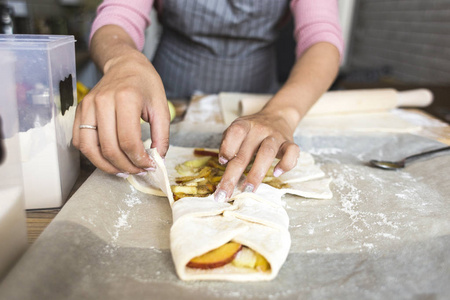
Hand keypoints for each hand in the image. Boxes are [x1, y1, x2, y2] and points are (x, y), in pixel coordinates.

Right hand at [73, 51, 169, 176]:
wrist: (125, 64)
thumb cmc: (145, 84)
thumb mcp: (161, 107)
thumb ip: (161, 135)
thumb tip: (158, 160)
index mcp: (126, 98)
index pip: (128, 141)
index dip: (139, 160)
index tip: (150, 166)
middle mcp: (103, 101)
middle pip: (109, 147)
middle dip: (126, 166)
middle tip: (139, 171)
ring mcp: (88, 105)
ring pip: (89, 147)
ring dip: (106, 166)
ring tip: (123, 171)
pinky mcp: (80, 110)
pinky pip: (79, 140)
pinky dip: (92, 155)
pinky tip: (108, 160)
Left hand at [214, 109, 299, 201]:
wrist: (277, 117)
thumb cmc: (252, 130)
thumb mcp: (237, 130)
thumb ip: (229, 143)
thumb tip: (224, 162)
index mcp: (245, 125)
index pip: (235, 132)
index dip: (227, 147)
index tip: (222, 162)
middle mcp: (260, 129)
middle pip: (245, 152)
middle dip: (233, 176)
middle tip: (224, 194)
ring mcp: (276, 136)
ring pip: (267, 153)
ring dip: (256, 173)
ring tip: (248, 190)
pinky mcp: (289, 143)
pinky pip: (292, 152)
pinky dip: (285, 164)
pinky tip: (277, 173)